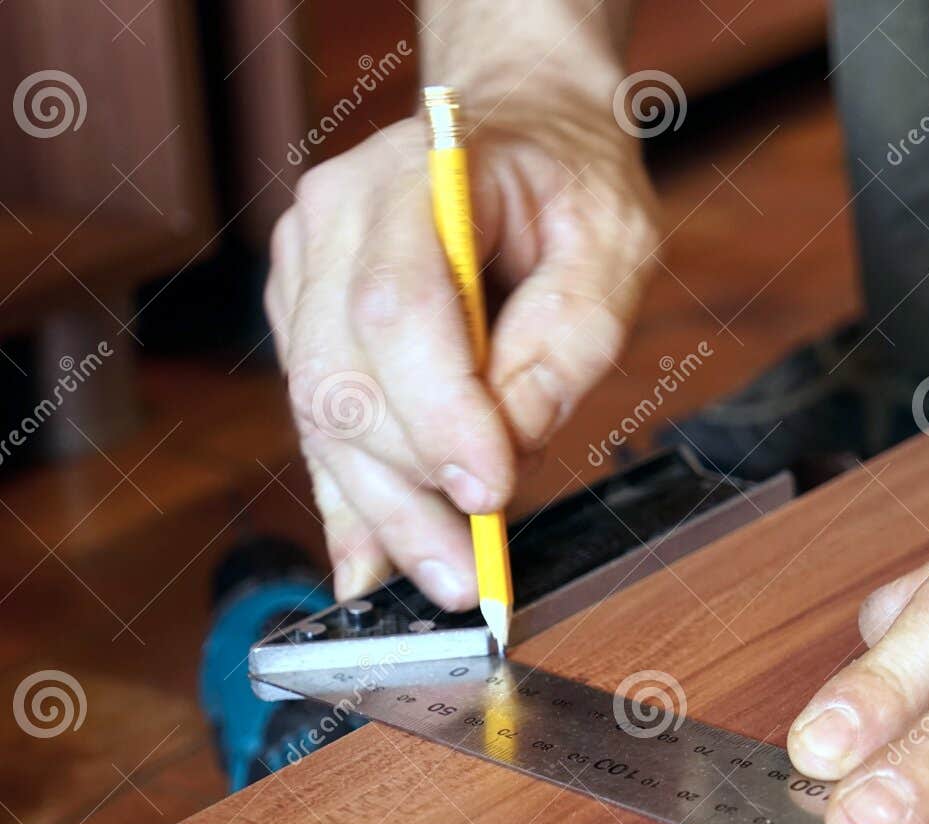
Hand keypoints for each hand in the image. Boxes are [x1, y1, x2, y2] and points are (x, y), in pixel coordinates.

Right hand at [265, 91, 657, 606]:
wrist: (519, 129)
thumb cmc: (568, 179)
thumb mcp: (612, 244)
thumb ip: (567, 339)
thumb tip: (514, 443)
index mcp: (411, 180)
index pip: (400, 309)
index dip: (438, 413)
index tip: (489, 491)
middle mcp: (334, 222)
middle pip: (345, 377)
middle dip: (408, 489)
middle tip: (470, 571)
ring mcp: (307, 271)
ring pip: (323, 417)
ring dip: (383, 512)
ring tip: (442, 579)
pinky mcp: (307, 321)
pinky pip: (321, 425)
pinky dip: (350, 500)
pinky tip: (370, 566)